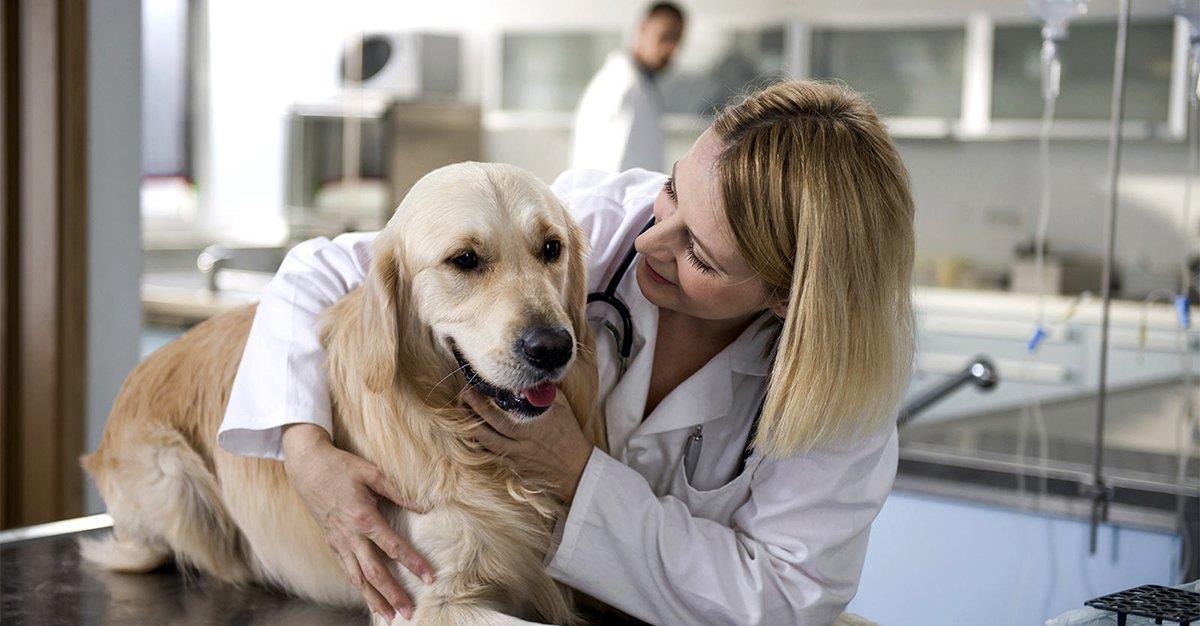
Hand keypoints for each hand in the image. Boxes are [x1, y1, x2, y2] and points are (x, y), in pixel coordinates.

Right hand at [281, 423, 434, 621]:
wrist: (307, 466)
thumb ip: (400, 493)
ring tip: (389, 616)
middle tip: (410, 612)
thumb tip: (426, 507)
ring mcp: (338, 542)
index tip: (429, 578)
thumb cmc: (342, 466)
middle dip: (393, 594)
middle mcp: (350, 535)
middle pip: (374, 572)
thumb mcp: (372, 472)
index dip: (413, 563)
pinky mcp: (331, 543)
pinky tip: (369, 598)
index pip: (393, 547)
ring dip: (374, 599)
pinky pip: (346, 570)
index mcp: (363, 517)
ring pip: (357, 578)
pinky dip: (358, 587)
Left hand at [460, 388, 593, 503]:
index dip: (486, 400)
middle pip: (490, 426)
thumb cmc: (569, 435)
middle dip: (474, 409)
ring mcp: (517, 457)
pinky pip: (493, 455)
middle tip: (464, 395)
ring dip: (472, 426)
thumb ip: (544, 393)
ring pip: (487, 442)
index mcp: (536, 425)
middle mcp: (524, 442)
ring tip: (463, 412)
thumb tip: (526, 380)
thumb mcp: (563, 408)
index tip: (477, 387)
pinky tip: (475, 432)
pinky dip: (481, 443)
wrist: (576, 469)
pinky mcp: (515, 468)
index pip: (504, 411)